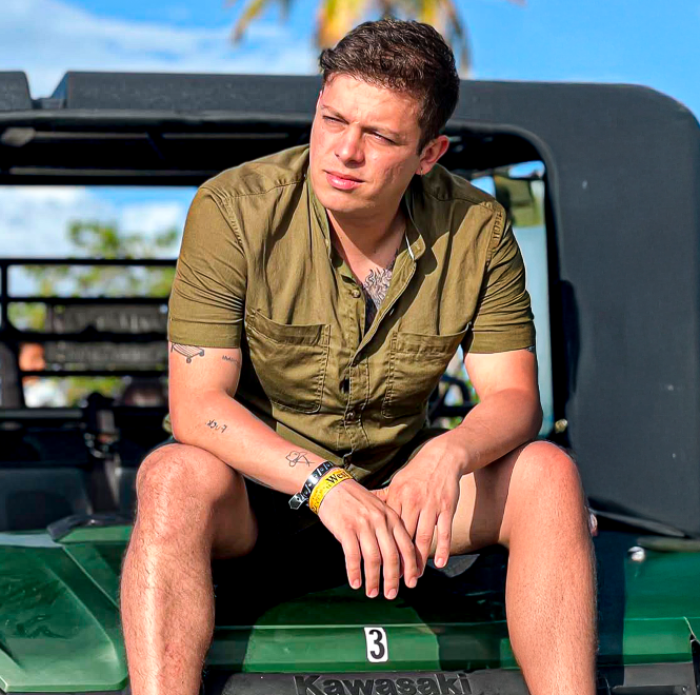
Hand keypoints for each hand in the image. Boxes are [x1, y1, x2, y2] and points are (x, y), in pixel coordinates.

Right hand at [317, 478, 418, 598]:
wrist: (333, 486)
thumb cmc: (357, 501)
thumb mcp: (379, 509)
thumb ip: (389, 529)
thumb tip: (398, 558)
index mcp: (391, 517)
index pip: (406, 546)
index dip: (410, 567)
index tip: (411, 583)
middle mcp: (380, 521)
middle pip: (391, 556)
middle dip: (392, 579)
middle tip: (391, 595)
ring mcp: (363, 525)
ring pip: (373, 558)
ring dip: (373, 579)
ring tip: (372, 593)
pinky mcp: (346, 529)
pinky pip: (353, 555)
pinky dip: (354, 572)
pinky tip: (355, 583)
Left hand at [372, 434, 462, 573]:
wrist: (441, 458)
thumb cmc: (416, 474)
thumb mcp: (397, 483)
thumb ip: (382, 498)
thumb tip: (361, 508)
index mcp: (397, 497)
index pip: (386, 528)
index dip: (381, 549)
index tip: (376, 567)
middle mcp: (412, 501)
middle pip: (402, 537)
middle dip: (398, 561)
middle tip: (394, 581)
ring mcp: (430, 505)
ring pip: (422, 537)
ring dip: (418, 560)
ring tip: (414, 578)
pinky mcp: (446, 507)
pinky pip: (443, 530)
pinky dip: (442, 547)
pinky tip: (440, 563)